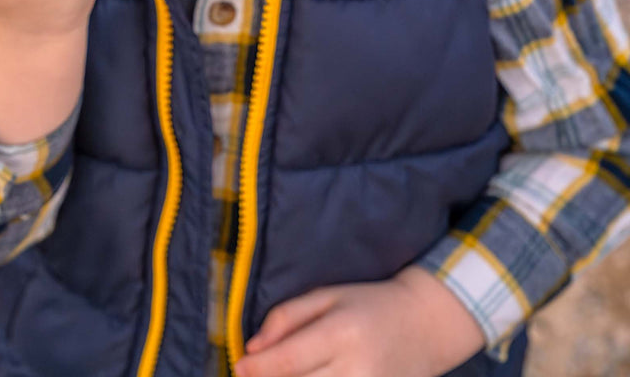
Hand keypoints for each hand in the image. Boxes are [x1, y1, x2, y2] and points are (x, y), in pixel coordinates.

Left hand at [234, 268, 484, 376]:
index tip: (237, 367)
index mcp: (341, 333)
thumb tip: (252, 348)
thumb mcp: (327, 295)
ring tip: (277, 376)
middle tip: (252, 375)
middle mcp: (355, 369)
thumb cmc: (369, 303)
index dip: (257, 370)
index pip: (287, 361)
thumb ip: (287, 317)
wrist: (424, 325)